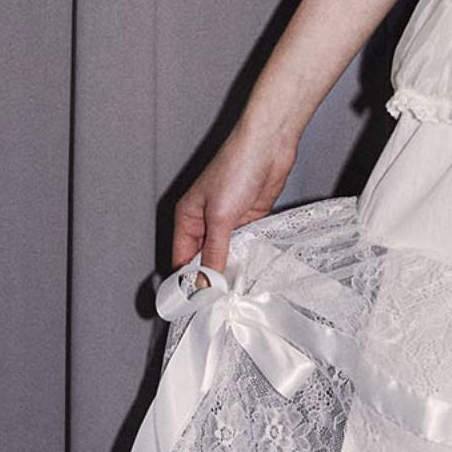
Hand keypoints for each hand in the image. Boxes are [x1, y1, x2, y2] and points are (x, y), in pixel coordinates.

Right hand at [170, 115, 300, 287]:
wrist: (269, 146)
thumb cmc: (236, 168)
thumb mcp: (221, 216)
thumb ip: (214, 250)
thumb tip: (206, 281)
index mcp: (187, 217)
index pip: (182, 258)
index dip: (187, 281)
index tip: (197, 304)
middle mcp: (205, 222)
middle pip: (204, 259)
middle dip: (211, 278)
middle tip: (220, 304)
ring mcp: (228, 222)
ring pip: (226, 254)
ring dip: (231, 270)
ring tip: (237, 294)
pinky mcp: (250, 220)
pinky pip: (245, 246)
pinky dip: (248, 258)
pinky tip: (252, 274)